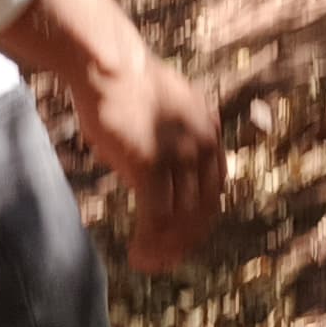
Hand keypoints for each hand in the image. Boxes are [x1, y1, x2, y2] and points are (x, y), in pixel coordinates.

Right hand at [0, 0, 225, 269]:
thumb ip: (173, 134)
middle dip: (185, 241)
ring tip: (146, 263)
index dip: (199, 220)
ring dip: (164, 248)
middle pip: (204, 210)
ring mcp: (180, 157)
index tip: (181, 239)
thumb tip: (161, 156)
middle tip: (164, 261)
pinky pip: (156, 218)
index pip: (215, 190)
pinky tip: (136, 255)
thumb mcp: (165, 108)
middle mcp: (204, 147)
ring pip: (180, 219)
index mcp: (210, 133)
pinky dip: (149, 243)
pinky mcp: (151, 165)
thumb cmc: (126, 83)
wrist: (110, 62)